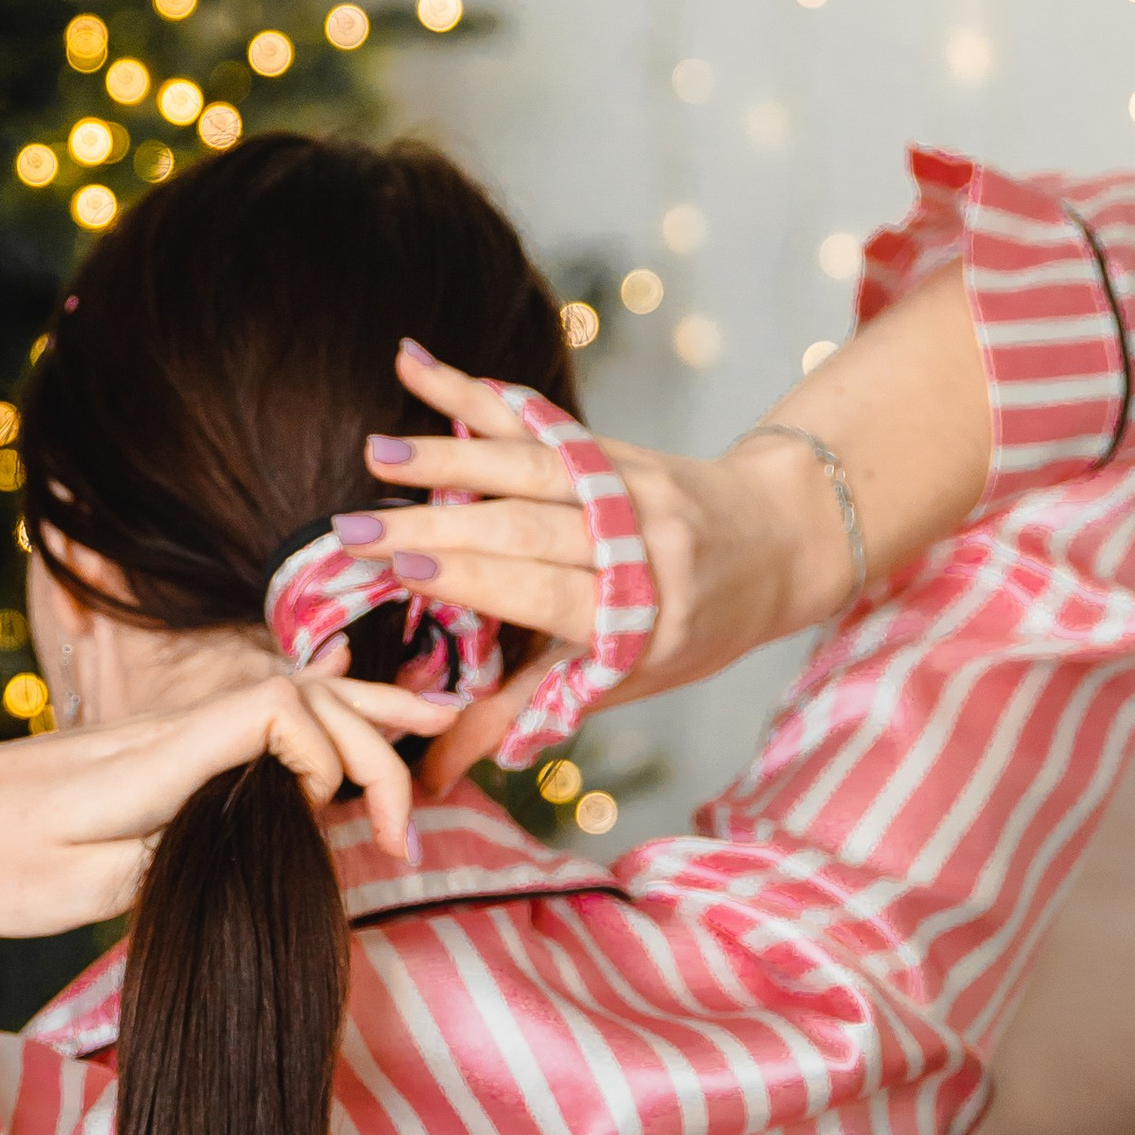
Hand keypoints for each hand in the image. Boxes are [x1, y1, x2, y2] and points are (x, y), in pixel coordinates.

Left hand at [0, 659, 460, 935]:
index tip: (363, 830)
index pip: (277, 712)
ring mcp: (155, 737)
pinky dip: (311, 726)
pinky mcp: (144, 754)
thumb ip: (176, 856)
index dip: (340, 753)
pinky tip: (341, 723)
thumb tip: (265, 838)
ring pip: (278, 702)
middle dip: (377, 728)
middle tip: (440, 775)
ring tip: (433, 726)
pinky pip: (248, 724)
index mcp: (152, 759)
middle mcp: (163, 732)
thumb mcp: (75, 887)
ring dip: (356, 716)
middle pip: (296, 695)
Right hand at [332, 351, 821, 793]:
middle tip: (354, 530)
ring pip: (530, 466)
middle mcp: (639, 542)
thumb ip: (524, 711)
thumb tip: (430, 770)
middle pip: (526, 528)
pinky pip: (534, 416)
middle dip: (435, 526)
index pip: (548, 593)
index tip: (404, 573)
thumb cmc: (693, 629)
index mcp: (643, 616)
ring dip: (447, 456)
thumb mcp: (624, 681)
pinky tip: (413, 364)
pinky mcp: (611, 442)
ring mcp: (628, 483)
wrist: (780, 541)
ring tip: (377, 454)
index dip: (476, 581)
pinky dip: (471, 391)